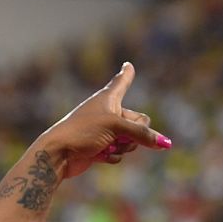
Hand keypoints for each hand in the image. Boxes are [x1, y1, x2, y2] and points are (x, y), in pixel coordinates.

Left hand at [37, 62, 170, 180]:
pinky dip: (112, 156)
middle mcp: (107, 113)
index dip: (126, 74)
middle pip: (140, 122)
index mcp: (108, 99)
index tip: (128, 65)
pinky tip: (98, 156)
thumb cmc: (83, 132)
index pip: (121, 82)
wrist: (58, 155)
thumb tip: (165, 143)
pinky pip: (119, 153)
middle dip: (136, 133)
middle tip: (118, 137)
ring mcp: (104, 131)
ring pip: (131, 140)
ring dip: (124, 147)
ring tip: (106, 146)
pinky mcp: (99, 148)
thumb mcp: (117, 128)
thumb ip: (142, 134)